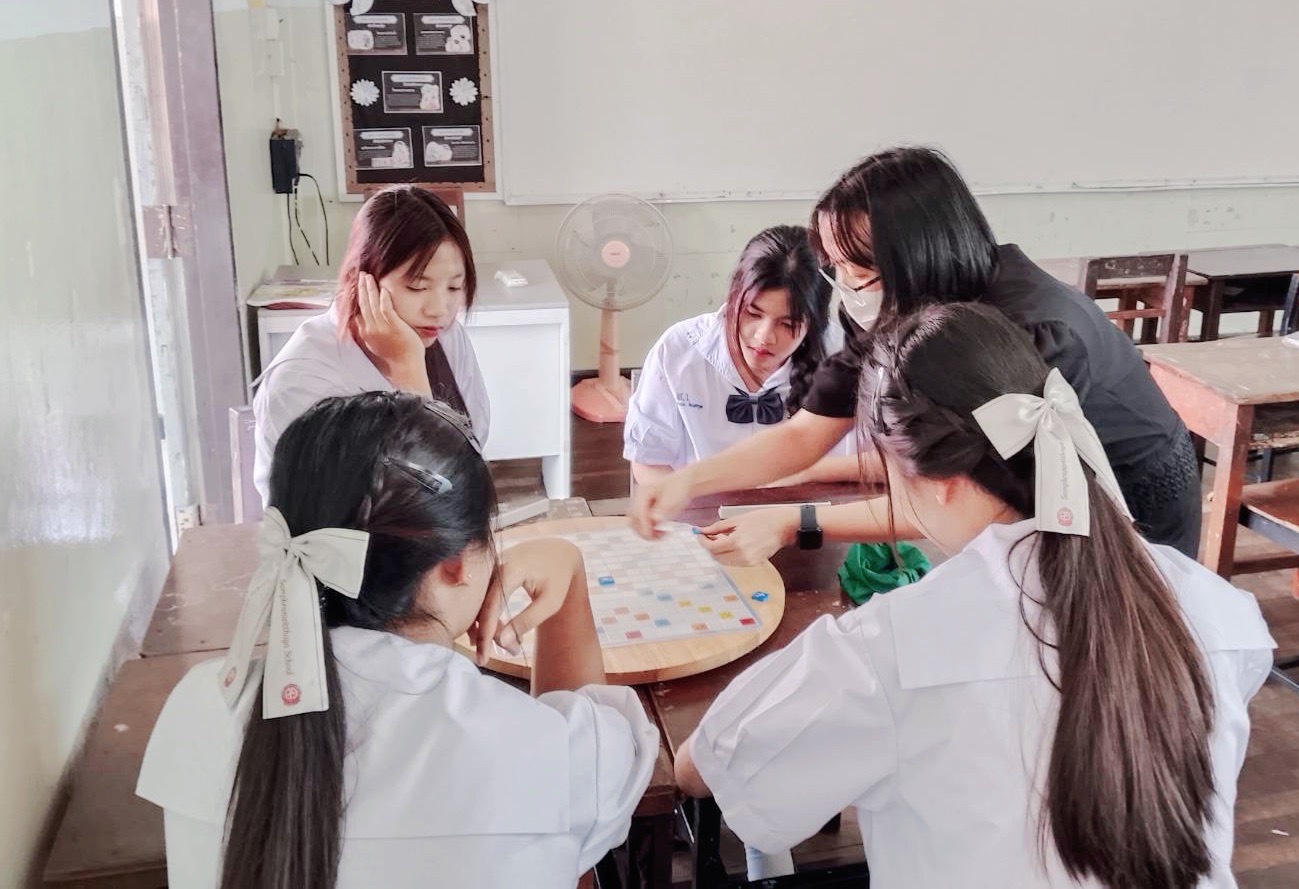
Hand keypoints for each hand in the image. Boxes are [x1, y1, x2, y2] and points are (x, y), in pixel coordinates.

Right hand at [353, 272, 426, 386]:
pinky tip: (383, 288)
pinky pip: (386, 308)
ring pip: (372, 303)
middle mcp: (371, 329)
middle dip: (361, 288)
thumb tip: (363, 324)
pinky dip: (383, 297)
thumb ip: (368, 333)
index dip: (356, 298)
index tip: (356, 287)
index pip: (358, 311)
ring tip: (368, 276)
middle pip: (363, 304)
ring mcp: (382, 327)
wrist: (405, 366)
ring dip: (369, 288)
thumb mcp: (375, 345)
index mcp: (366, 333)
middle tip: (361, 275)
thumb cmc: (395, 357)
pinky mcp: (394, 325)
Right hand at [470, 539, 583, 663]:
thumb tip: (502, 641)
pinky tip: (501, 632)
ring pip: (479, 603)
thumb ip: (527, 620)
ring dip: (489, 627)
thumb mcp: (550, 602)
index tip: (483, 658)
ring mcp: (489, 568)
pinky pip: (481, 597)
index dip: (486, 635)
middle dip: (489, 635)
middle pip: (481, 606)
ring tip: (510, 646)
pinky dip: (489, 616)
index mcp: (509, 569)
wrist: (559, 552)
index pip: (490, 607)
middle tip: (508, 653)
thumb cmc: (558, 577)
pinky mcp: (488, 572)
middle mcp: (493, 566)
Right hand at [630, 468, 695, 539]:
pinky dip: (649, 531)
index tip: (653, 535)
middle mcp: (639, 497)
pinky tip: (661, 532)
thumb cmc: (679, 488)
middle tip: (658, 537)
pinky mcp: (645, 511)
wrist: (683, 483)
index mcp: (644, 491)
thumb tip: (654, 518)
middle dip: (644, 530)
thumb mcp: (674, 498)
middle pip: (633, 519)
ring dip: (646, 532)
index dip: (644, 525)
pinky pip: (642, 524)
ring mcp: (641, 504)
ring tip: (661, 535)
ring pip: (636, 523)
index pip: (638, 511)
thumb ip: (663, 508)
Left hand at [696, 506, 798, 565]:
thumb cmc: (763, 519)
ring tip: (721, 539)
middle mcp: (742, 554)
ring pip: (725, 561)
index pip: (712, 547)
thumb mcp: (737, 519)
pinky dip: (730, 555)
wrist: (783, 527)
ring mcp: (749, 561)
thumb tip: (704, 530)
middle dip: (710, 547)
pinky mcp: (754, 563)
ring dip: (719, 552)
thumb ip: (718, 527)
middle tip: (708, 537)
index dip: (703, 542)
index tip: (700, 535)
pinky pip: (735, 562)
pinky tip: (732, 545)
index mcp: (737, 542)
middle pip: (717, 557)